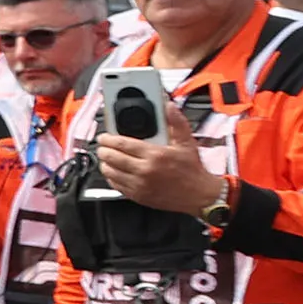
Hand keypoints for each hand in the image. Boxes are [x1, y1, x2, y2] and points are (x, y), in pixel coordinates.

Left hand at [93, 129, 226, 214]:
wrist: (199, 195)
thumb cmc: (192, 170)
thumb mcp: (187, 142)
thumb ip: (176, 122)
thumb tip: (168, 106)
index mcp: (155, 155)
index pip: (122, 144)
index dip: (108, 138)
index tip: (104, 136)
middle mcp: (145, 170)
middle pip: (112, 157)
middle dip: (103, 149)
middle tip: (103, 146)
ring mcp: (140, 185)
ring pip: (110, 172)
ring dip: (105, 163)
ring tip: (107, 157)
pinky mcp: (138, 196)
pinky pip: (116, 186)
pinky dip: (111, 177)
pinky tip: (113, 172)